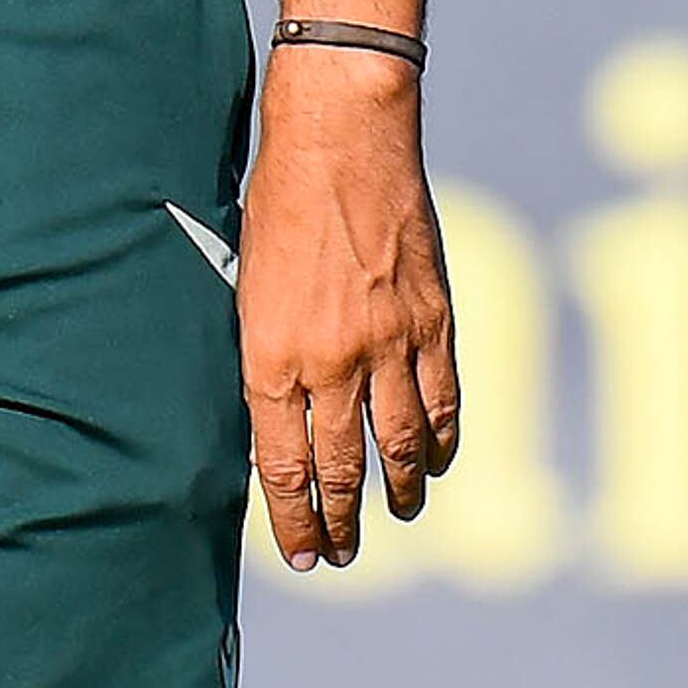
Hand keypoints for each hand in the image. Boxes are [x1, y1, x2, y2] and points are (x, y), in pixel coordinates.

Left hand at [238, 41, 463, 569]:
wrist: (341, 134)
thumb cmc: (278, 200)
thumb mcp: (246, 284)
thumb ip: (265, 356)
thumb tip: (277, 420)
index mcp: (269, 355)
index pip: (282, 467)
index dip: (293, 520)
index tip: (301, 552)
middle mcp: (329, 361)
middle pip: (339, 468)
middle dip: (339, 523)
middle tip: (340, 553)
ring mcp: (387, 342)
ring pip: (398, 446)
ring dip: (396, 493)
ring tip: (393, 516)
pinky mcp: (432, 318)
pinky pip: (442, 400)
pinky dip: (442, 440)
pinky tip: (437, 461)